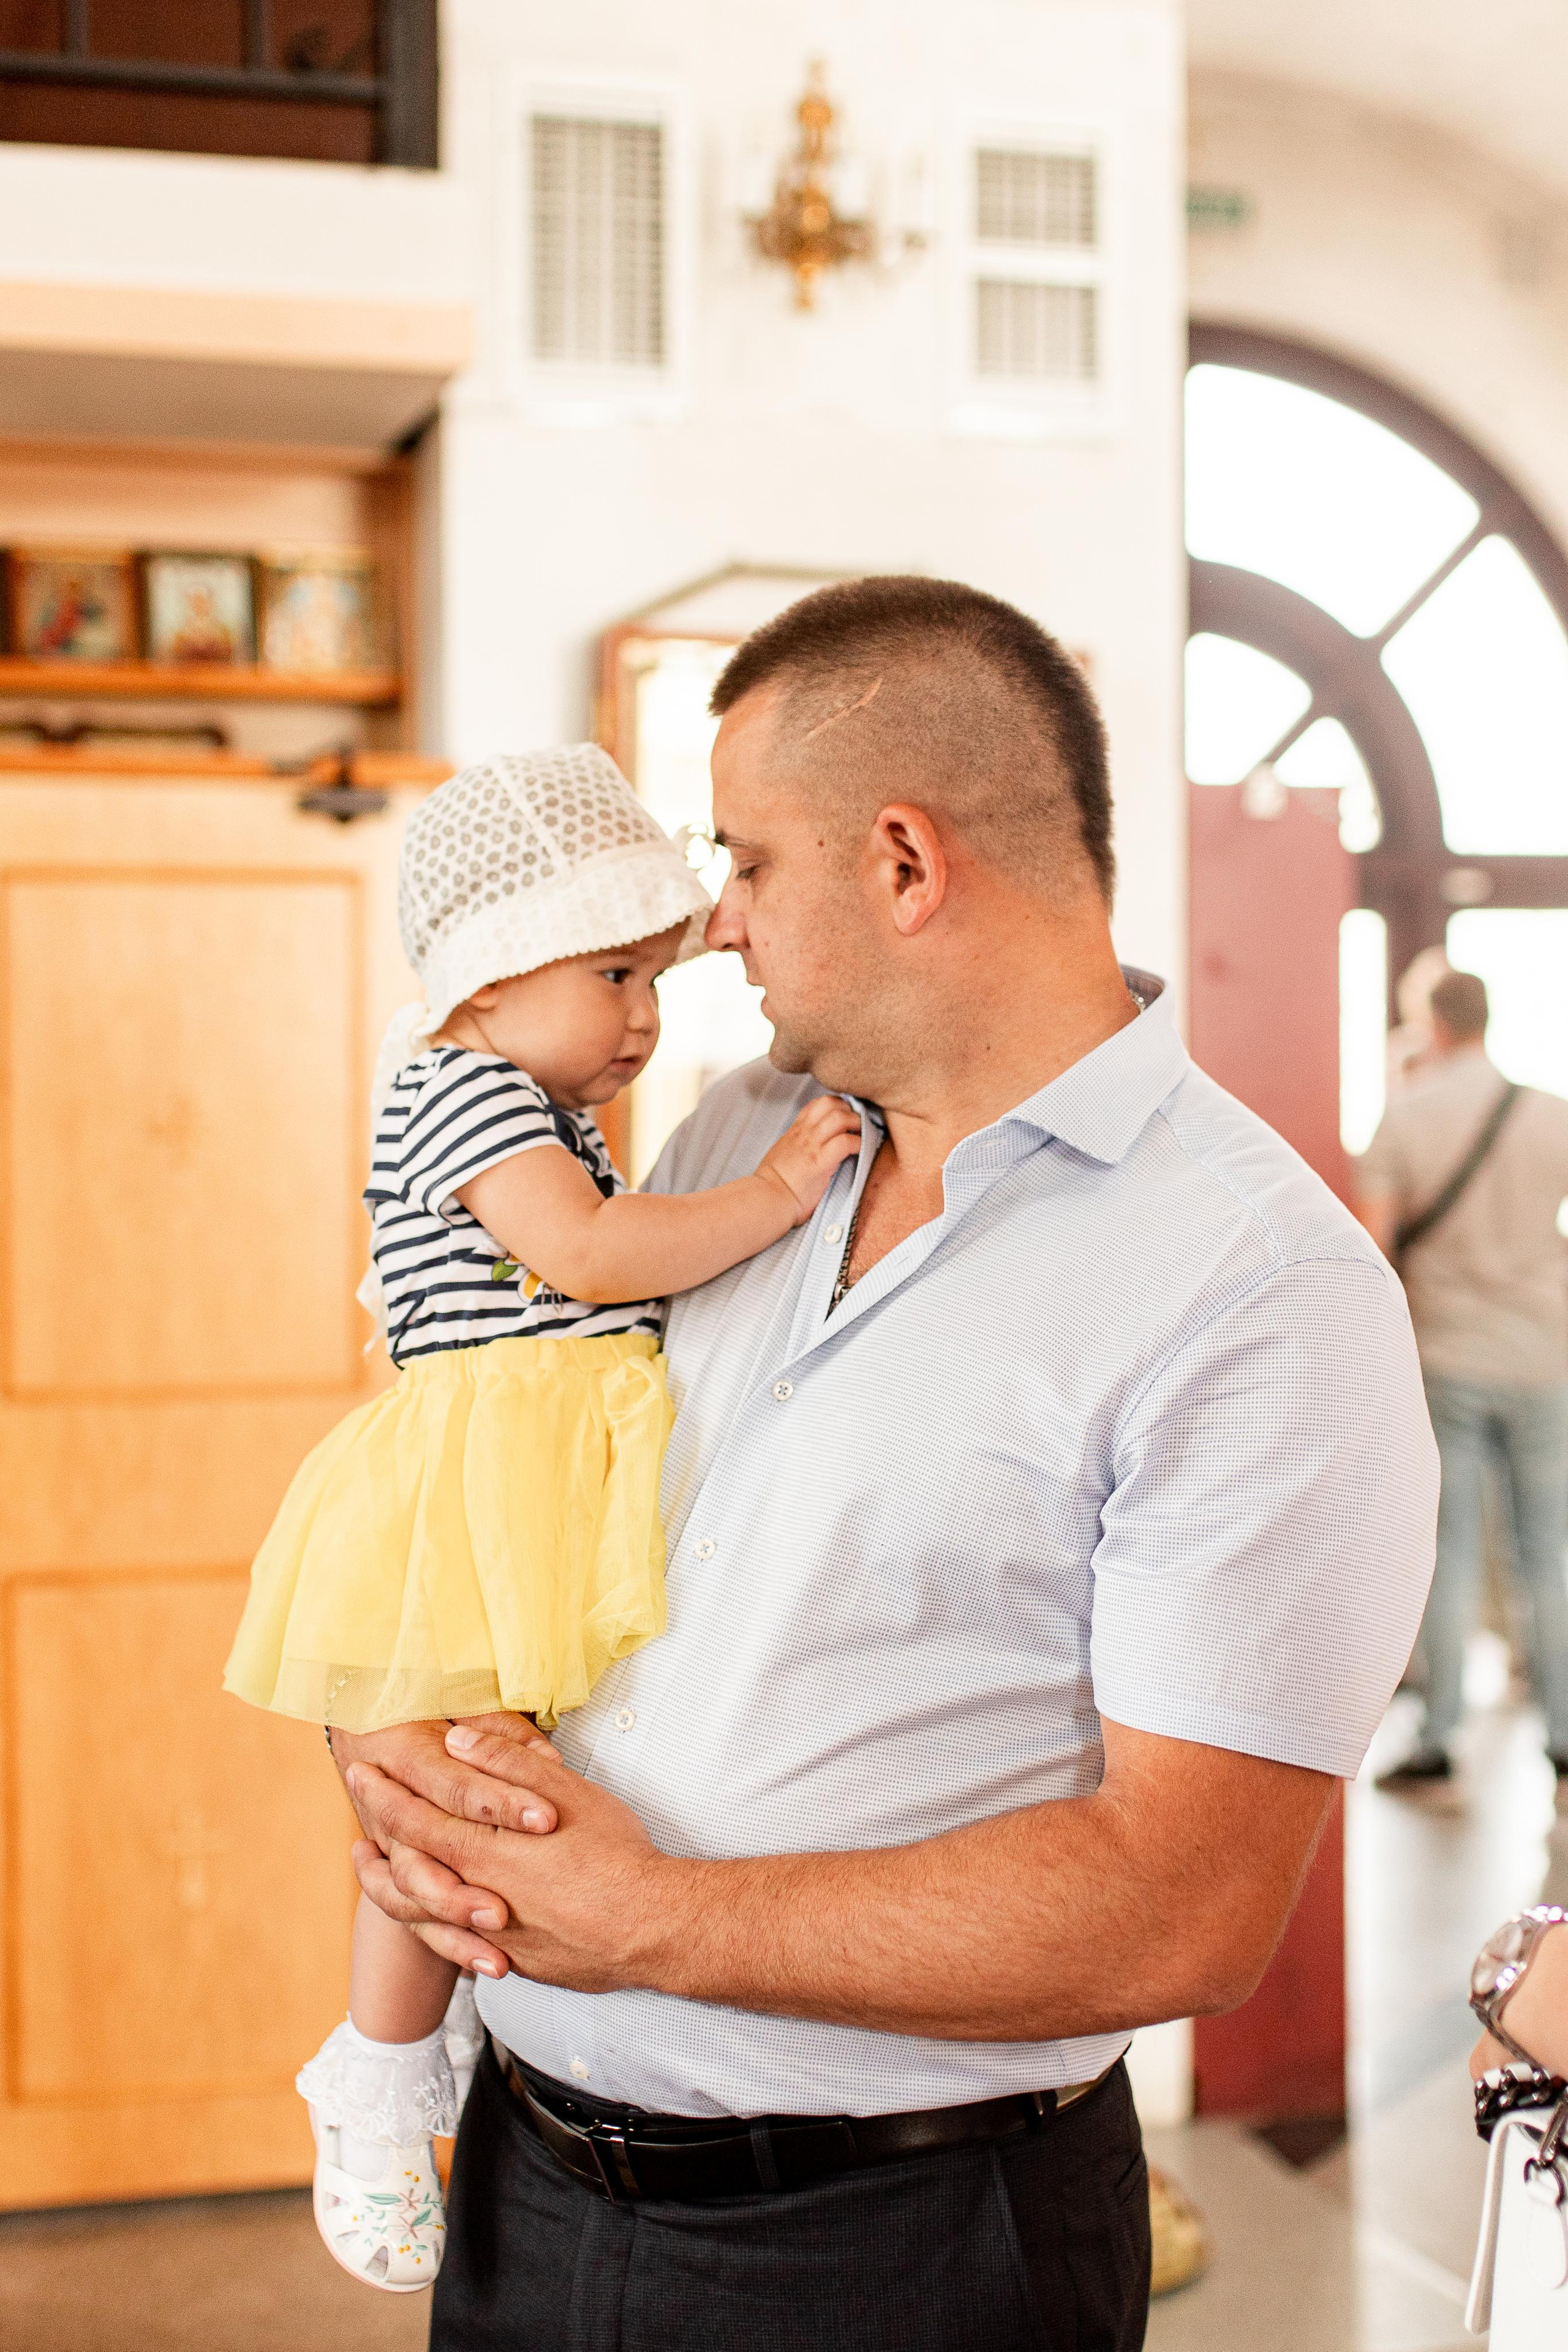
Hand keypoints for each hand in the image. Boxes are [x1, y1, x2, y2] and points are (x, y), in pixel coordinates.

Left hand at [346, 1724, 674, 1993]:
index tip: (363, 1771)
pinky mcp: (511, 1961)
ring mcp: (490, 1936)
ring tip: (372, 1862)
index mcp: (486, 1851)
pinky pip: (452, 1942)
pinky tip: (428, 1905)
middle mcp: (476, 1896)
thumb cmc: (617, 1855)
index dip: (384, 1793)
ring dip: (391, 1880)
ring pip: (420, 1911)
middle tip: (360, 1805)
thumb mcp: (567, 1792)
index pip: (415, 1819)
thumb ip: (506, 1765)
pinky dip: (428, 1919)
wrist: (652, 1929)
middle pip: (406, 1863)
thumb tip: (457, 1740)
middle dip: (377, 1828)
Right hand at [757, 1095, 861, 1224]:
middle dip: (849, 1110)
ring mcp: (812, 1146)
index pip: (817, 1104)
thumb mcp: (783, 1153)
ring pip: (840, 1117)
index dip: (835, 1105)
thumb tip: (810, 1147)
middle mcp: (804, 1133)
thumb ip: (797, 1145)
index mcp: (795, 1131)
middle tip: (857, 1124)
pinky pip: (845, 1142)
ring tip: (862, 1135)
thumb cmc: (774, 1183)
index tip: (845, 1115)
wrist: (767, 1198)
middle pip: (830, 1103)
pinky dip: (858, 1143)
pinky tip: (860, 1150)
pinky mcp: (821, 1162)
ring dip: (857, 1123)